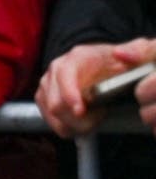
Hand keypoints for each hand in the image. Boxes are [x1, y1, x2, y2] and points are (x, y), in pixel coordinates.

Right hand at [39, 39, 155, 137]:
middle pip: (55, 103)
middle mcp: (55, 71)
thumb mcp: (131, 53)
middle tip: (99, 116)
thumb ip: (135, 51)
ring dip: (75, 125)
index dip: (70, 95)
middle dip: (78, 119)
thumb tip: (120, 54)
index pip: (64, 77)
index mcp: (74, 59)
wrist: (98, 64)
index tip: (81, 111)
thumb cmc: (113, 62)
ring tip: (94, 119)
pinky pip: (52, 122)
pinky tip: (83, 122)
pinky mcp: (44, 99)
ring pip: (53, 116)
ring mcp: (47, 86)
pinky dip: (69, 127)